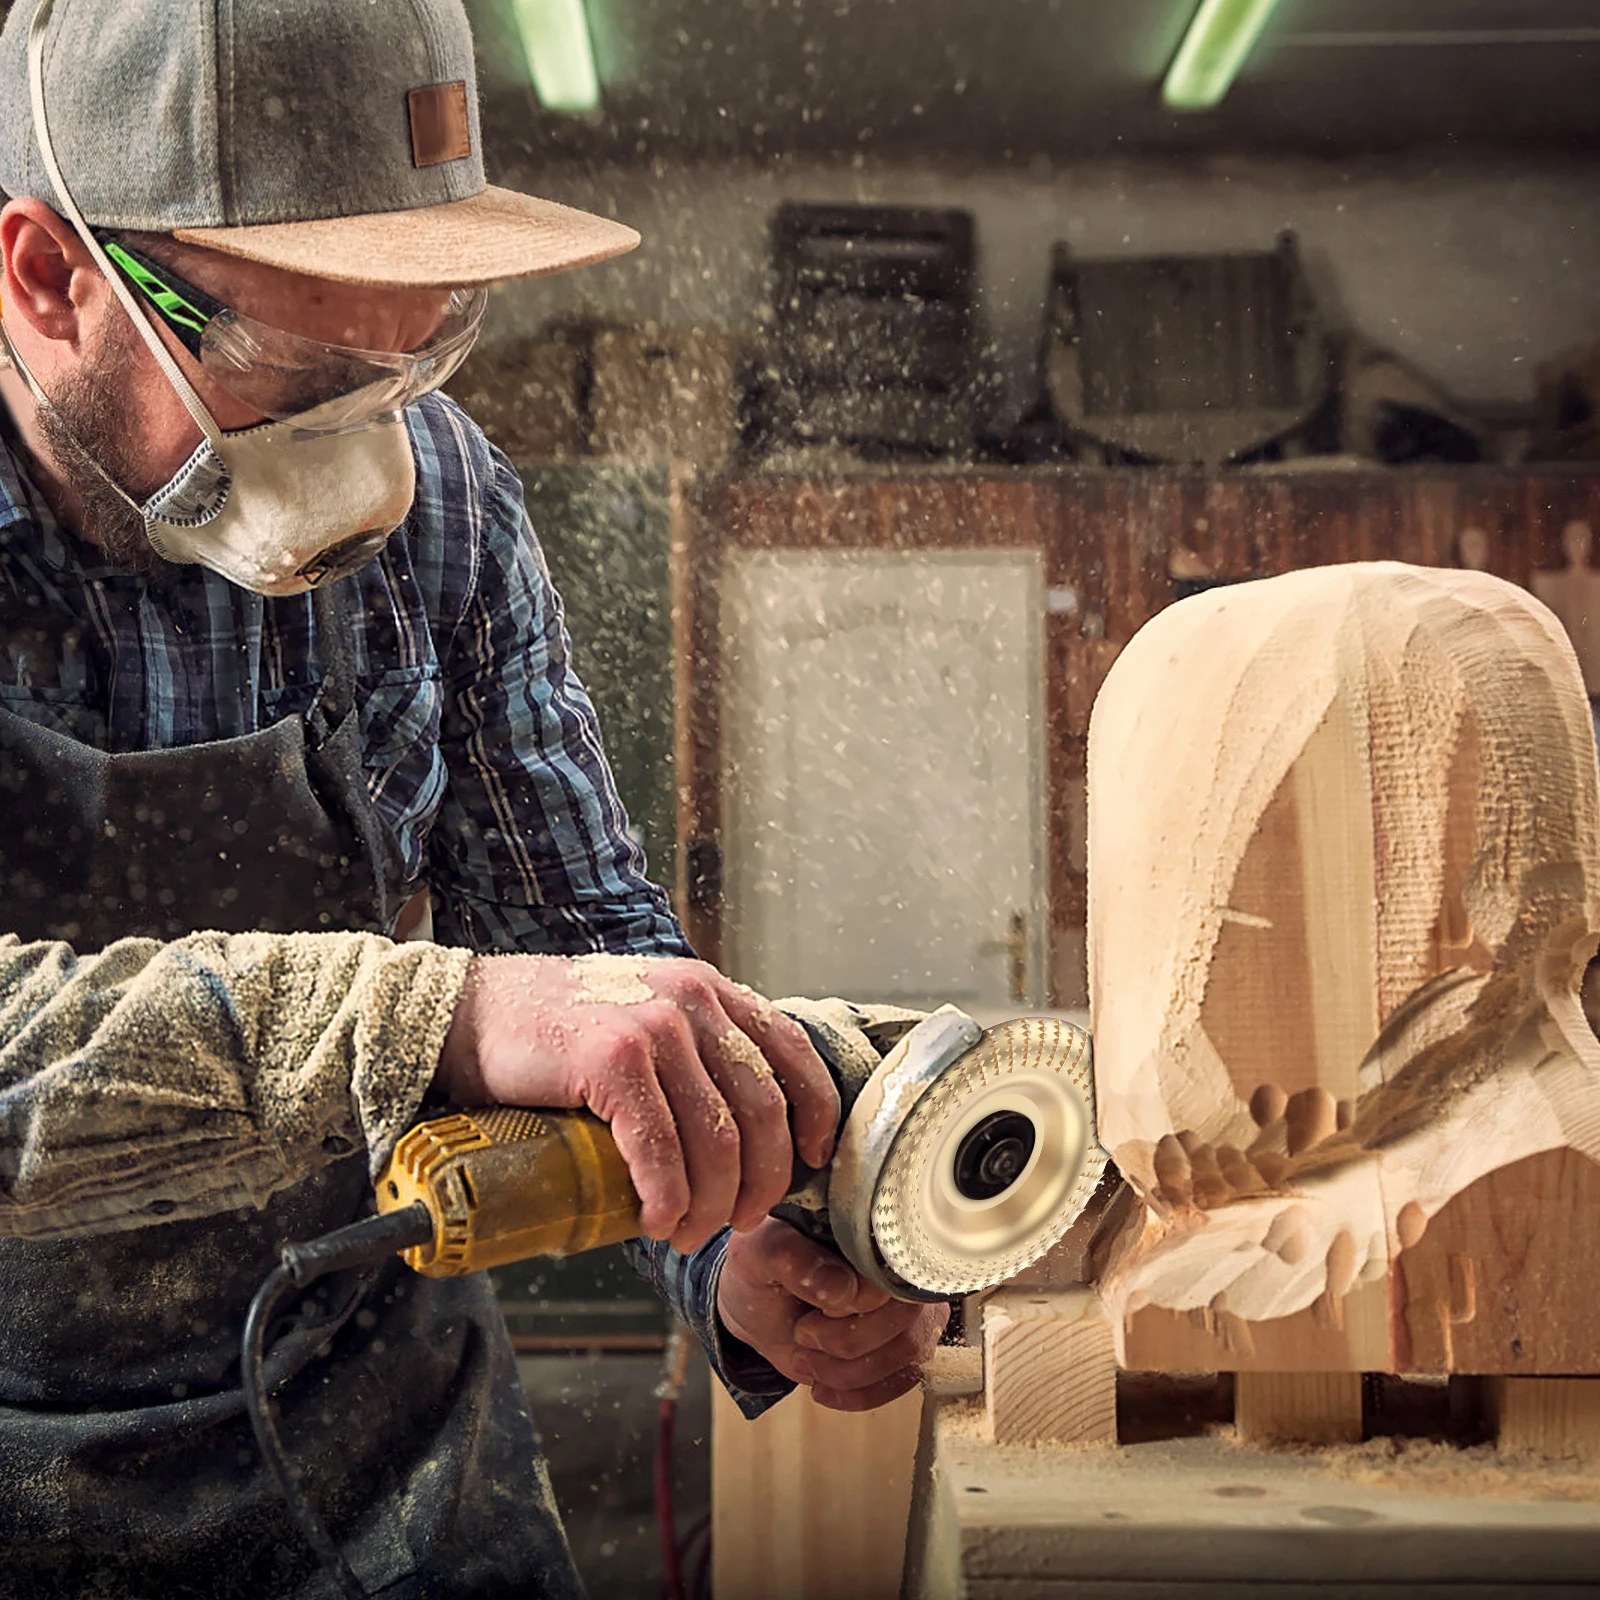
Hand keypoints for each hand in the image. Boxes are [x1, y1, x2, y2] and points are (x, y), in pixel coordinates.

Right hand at [436, 955, 839, 1253]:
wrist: (470, 1013)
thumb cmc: (556, 1031)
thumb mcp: (643, 1016)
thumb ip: (691, 1049)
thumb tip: (738, 1132)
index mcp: (709, 989)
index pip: (793, 1051)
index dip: (815, 1115)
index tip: (813, 1161)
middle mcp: (692, 999)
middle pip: (761, 1110)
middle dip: (761, 1181)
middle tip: (739, 1221)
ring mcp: (653, 1025)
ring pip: (715, 1138)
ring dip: (711, 1203)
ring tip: (689, 1232)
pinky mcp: (611, 1058)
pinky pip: (660, 1146)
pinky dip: (667, 1196)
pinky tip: (659, 1220)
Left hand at [717, 1218, 949, 1411]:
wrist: (759, 1308)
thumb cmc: (762, 1268)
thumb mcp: (759, 1254)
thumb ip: (793, 1258)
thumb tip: (843, 1288)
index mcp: (872, 1228)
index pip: (895, 1270)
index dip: (857, 1304)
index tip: (814, 1310)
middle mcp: (903, 1263)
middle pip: (907, 1318)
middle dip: (847, 1342)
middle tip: (802, 1335)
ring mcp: (911, 1306)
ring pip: (909, 1353)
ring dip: (849, 1371)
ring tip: (806, 1358)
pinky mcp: (907, 1344)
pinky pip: (904, 1379)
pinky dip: (858, 1393)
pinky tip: (822, 1386)